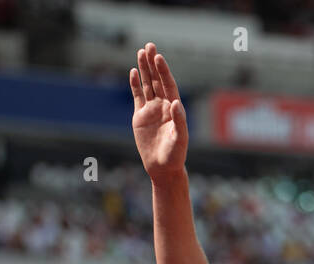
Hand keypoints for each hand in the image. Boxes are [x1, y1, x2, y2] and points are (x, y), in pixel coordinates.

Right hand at [131, 43, 188, 181]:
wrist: (162, 168)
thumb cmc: (175, 155)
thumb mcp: (180, 139)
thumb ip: (179, 121)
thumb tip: (175, 102)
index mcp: (174, 109)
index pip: (168, 85)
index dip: (163, 71)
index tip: (159, 57)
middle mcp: (163, 106)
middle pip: (157, 80)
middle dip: (153, 64)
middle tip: (149, 45)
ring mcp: (151, 110)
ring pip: (147, 85)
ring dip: (144, 69)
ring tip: (141, 52)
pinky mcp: (140, 116)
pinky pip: (137, 96)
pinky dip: (135, 84)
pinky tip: (133, 72)